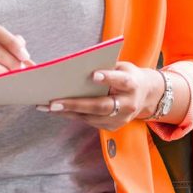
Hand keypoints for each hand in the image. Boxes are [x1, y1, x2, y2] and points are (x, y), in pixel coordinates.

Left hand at [36, 61, 163, 131]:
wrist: (145, 95)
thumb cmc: (127, 75)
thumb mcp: (122, 66)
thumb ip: (106, 67)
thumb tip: (77, 66)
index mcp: (132, 84)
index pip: (121, 81)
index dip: (108, 78)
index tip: (93, 75)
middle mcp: (128, 105)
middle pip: (101, 106)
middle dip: (76, 104)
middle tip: (54, 102)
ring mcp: (120, 119)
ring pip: (91, 117)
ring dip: (67, 112)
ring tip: (46, 106)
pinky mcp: (112, 127)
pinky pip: (89, 122)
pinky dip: (71, 115)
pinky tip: (56, 110)